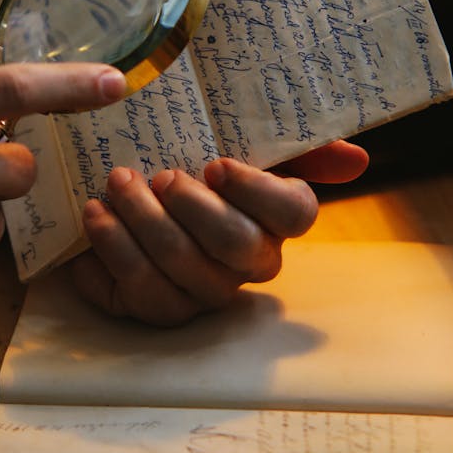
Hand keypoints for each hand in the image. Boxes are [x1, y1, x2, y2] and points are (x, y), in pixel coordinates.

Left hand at [71, 140, 368, 325]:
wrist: (127, 192)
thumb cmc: (188, 166)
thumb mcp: (237, 144)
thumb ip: (297, 147)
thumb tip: (357, 159)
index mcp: (274, 219)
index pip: (294, 214)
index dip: (255, 191)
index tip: (215, 163)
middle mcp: (246, 264)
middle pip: (234, 246)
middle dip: (191, 209)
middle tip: (157, 176)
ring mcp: (201, 292)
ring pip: (181, 272)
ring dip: (142, 226)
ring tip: (112, 187)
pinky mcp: (154, 308)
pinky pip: (138, 295)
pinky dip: (110, 254)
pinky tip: (95, 219)